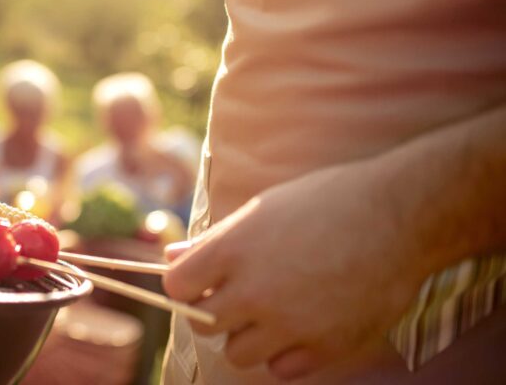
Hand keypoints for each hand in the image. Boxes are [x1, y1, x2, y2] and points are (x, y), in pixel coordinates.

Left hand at [162, 159, 427, 380]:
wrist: (398, 215)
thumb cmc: (326, 202)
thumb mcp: (262, 209)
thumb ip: (215, 240)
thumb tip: (172, 256)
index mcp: (233, 250)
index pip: (177, 286)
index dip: (185, 284)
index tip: (201, 279)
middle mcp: (255, 291)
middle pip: (203, 324)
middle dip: (216, 310)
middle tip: (241, 292)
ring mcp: (290, 323)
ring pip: (238, 353)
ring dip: (248, 335)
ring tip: (272, 310)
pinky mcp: (326, 346)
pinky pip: (281, 369)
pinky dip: (285, 353)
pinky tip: (300, 326)